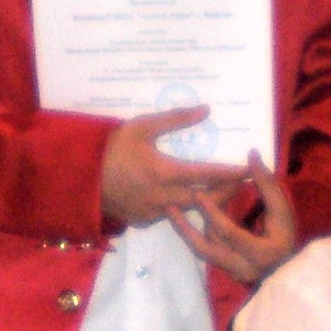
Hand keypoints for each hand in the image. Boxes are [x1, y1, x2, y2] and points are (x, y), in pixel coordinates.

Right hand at [100, 107, 247, 229]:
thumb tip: (205, 109)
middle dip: (225, 192)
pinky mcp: (142, 220)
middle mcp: (163, 196)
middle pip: (205, 200)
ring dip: (205, 203)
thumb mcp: (143, 126)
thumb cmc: (112, 146)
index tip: (249, 171)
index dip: (230, 173)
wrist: (81, 175)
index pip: (207, 174)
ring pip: (188, 211)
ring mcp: (152, 212)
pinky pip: (168, 216)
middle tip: (240, 184)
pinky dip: (180, 208)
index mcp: (165, 172)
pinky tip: (183, 200)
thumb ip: (176, 119)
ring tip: (218, 192)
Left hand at [167, 152, 300, 286]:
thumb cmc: (287, 235)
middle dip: (186, 227)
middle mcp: (242, 268)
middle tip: (170, 207)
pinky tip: (182, 221)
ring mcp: (231, 273)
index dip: (213, 213)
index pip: (230, 232)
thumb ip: (266, 184)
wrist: (288, 268)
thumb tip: (252, 154)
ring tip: (171, 211)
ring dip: (188, 230)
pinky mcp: (224, 271)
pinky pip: (205, 252)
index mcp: (260, 253)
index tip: (197, 195)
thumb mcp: (281, 209)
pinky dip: (196, 235)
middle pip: (206, 247)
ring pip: (202, 250)